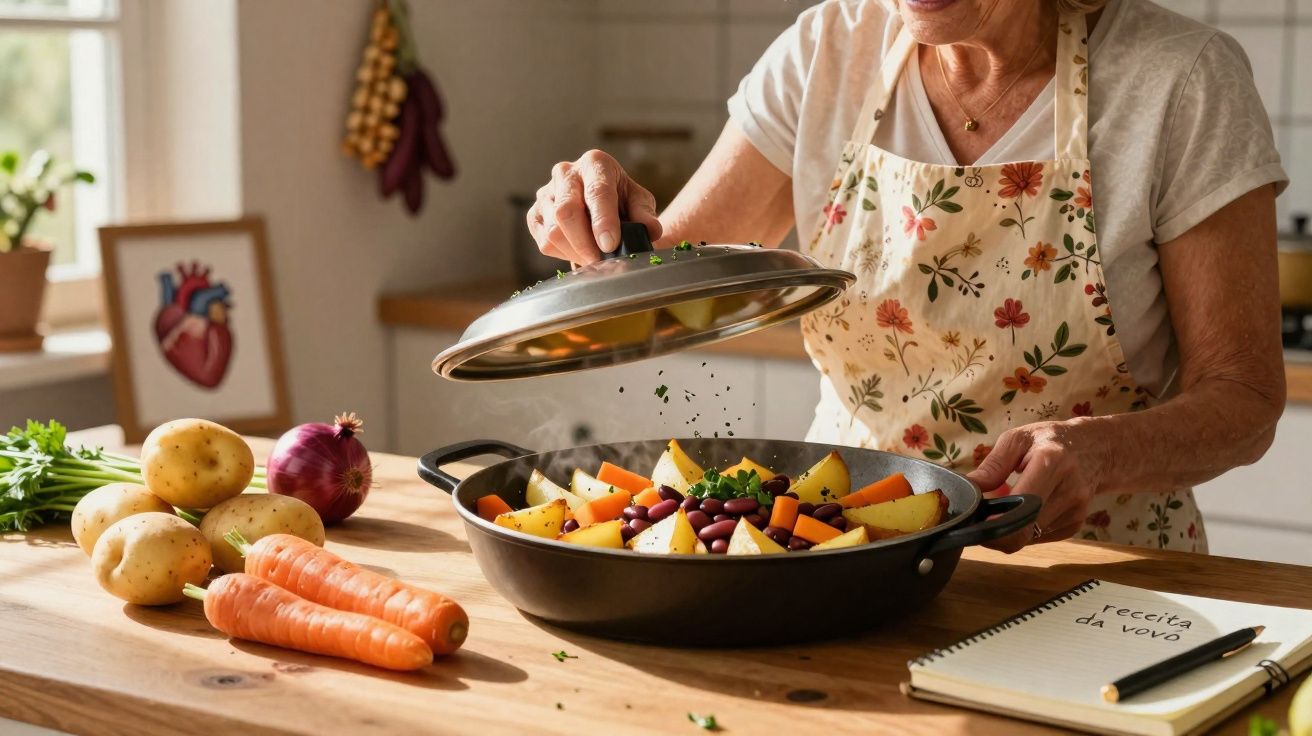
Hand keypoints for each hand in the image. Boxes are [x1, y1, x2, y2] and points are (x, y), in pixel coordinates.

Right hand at [526, 149, 662, 265]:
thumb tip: (651, 230)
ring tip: (594, 256)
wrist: (600, 199)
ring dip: (576, 251)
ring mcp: (546, 193)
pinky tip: (579, 250)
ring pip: (553, 231)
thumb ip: (645, 214)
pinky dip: (564, 254)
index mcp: (595, 164)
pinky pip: (544, 242)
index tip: (610, 244)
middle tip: (602, 261)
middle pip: (566, 211)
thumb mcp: (639, 201)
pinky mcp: (535, 214)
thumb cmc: (621, 198)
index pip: (597, 192)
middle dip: (585, 242)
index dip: (603, 221)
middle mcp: (566, 173)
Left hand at [966, 419, 1108, 551]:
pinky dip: (1024, 527)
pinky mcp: (1075, 525)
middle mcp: (1069, 491)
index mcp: (1052, 463)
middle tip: (980, 516)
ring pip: (1028, 537)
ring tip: (1007, 504)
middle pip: (1023, 531)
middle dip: (995, 529)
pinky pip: (1038, 536)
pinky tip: (1026, 508)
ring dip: (1010, 527)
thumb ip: (992, 465)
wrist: (1098, 449)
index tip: (975, 520)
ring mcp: (1075, 512)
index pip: (1022, 507)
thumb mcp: (1018, 439)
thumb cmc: (1051, 440)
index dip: (995, 523)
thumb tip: (968, 488)